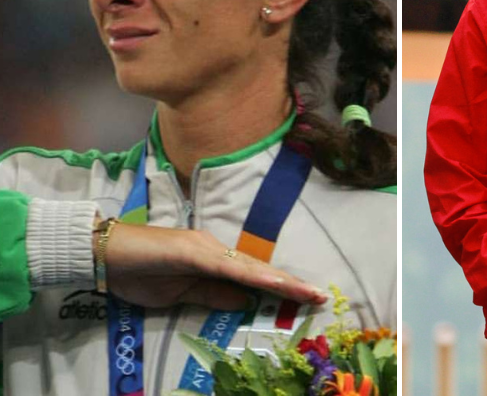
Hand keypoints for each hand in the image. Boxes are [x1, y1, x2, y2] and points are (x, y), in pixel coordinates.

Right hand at [102, 222, 326, 309]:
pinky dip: (251, 276)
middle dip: (291, 285)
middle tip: (320, 297)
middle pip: (260, 271)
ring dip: (280, 281)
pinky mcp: (193, 252)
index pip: (253, 278)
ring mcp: (206, 248)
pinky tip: (271, 282)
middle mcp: (215, 250)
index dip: (281, 287)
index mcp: (213, 262)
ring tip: (307, 292)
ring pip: (250, 268)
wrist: (102, 253)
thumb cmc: (137, 272)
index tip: (307, 298)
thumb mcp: (180, 294)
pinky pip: (227, 267)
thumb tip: (245, 302)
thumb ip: (212, 296)